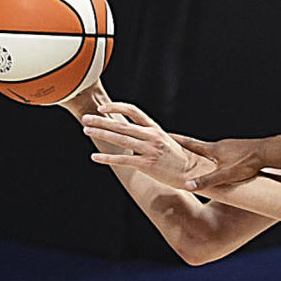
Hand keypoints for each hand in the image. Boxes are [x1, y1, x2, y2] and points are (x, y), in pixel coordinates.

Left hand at [82, 102, 214, 189]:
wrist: (194, 173)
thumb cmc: (180, 160)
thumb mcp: (167, 142)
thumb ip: (151, 136)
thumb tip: (137, 134)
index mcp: (156, 129)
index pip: (133, 111)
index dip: (117, 107)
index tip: (103, 108)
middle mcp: (151, 136)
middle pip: (122, 125)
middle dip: (101, 121)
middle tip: (86, 118)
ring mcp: (149, 150)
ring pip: (120, 139)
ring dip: (101, 134)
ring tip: (86, 130)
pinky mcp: (147, 164)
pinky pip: (123, 160)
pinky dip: (107, 158)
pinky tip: (95, 157)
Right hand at [172, 135, 269, 191]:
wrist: (269, 152)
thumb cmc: (247, 162)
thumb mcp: (225, 175)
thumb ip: (207, 180)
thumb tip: (187, 185)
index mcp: (212, 149)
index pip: (189, 143)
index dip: (176, 140)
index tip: (163, 134)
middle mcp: (220, 145)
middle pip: (199, 146)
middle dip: (187, 147)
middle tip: (175, 146)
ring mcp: (230, 146)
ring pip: (213, 150)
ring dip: (203, 153)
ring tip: (198, 159)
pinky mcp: (240, 149)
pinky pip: (225, 153)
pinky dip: (218, 157)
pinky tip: (223, 163)